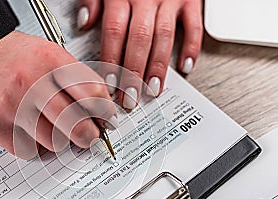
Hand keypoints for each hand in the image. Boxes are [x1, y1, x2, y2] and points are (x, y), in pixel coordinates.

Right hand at [0, 30, 116, 159]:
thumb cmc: (13, 56)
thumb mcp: (50, 54)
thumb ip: (76, 81)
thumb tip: (100, 112)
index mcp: (50, 60)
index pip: (93, 94)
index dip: (105, 111)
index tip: (106, 119)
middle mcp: (32, 82)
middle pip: (77, 125)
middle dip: (89, 136)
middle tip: (89, 136)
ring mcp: (12, 105)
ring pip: (55, 142)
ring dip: (59, 140)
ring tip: (52, 126)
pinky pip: (29, 151)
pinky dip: (35, 146)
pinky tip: (30, 130)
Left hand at [77, 0, 202, 108]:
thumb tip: (84, 23)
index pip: (114, 33)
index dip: (111, 60)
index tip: (108, 84)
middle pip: (138, 40)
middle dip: (133, 73)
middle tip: (129, 97)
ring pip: (164, 38)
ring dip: (158, 67)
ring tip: (152, 90)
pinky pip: (194, 26)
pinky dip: (192, 47)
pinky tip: (186, 67)